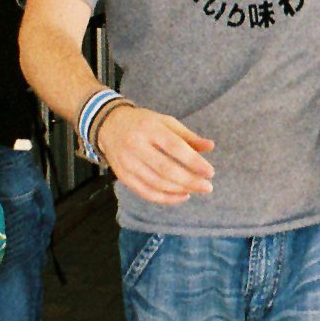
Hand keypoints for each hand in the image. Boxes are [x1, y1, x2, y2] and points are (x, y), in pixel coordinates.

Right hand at [97, 105, 215, 204]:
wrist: (109, 125)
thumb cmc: (145, 123)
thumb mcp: (166, 122)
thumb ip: (188, 136)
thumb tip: (210, 146)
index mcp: (150, 129)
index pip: (175, 147)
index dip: (194, 162)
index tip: (210, 172)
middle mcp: (136, 145)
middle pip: (165, 169)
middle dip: (189, 181)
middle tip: (208, 187)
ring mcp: (127, 162)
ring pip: (155, 183)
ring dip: (179, 190)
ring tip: (196, 190)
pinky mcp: (122, 175)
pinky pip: (144, 192)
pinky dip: (164, 198)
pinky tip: (181, 196)